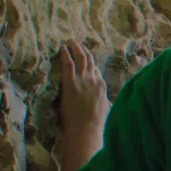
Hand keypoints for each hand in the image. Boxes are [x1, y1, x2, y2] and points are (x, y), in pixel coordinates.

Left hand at [54, 42, 107, 170]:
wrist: (86, 129)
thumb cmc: (95, 125)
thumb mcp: (105, 112)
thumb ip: (105, 105)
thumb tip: (108, 105)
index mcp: (102, 87)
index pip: (96, 70)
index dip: (90, 63)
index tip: (85, 58)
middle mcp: (94, 80)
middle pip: (89, 61)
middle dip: (83, 50)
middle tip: (78, 44)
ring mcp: (83, 80)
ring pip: (80, 58)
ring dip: (75, 47)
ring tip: (70, 41)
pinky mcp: (71, 82)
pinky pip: (68, 63)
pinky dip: (65, 53)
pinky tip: (62, 48)